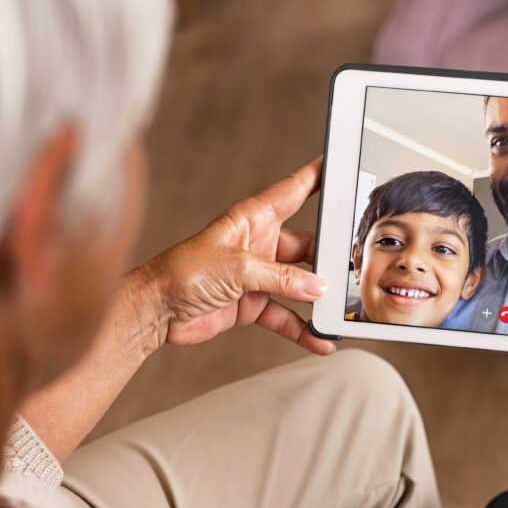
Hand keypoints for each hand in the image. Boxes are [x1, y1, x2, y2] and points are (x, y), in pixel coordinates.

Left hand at [134, 157, 335, 355]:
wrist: (156, 310)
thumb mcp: (239, 268)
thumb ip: (282, 278)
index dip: (316, 177)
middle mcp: (258, 244)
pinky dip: (302, 329)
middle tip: (351, 263)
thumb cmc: (183, 272)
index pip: (293, 191)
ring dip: (316, 298)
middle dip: (328, 255)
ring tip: (338, 308)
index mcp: (252, 219)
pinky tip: (319, 340)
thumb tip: (317, 287)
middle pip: (306, 244)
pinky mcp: (252, 303)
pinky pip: (286, 315)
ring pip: (299, 283)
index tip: (340, 168)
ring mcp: (257, 275)